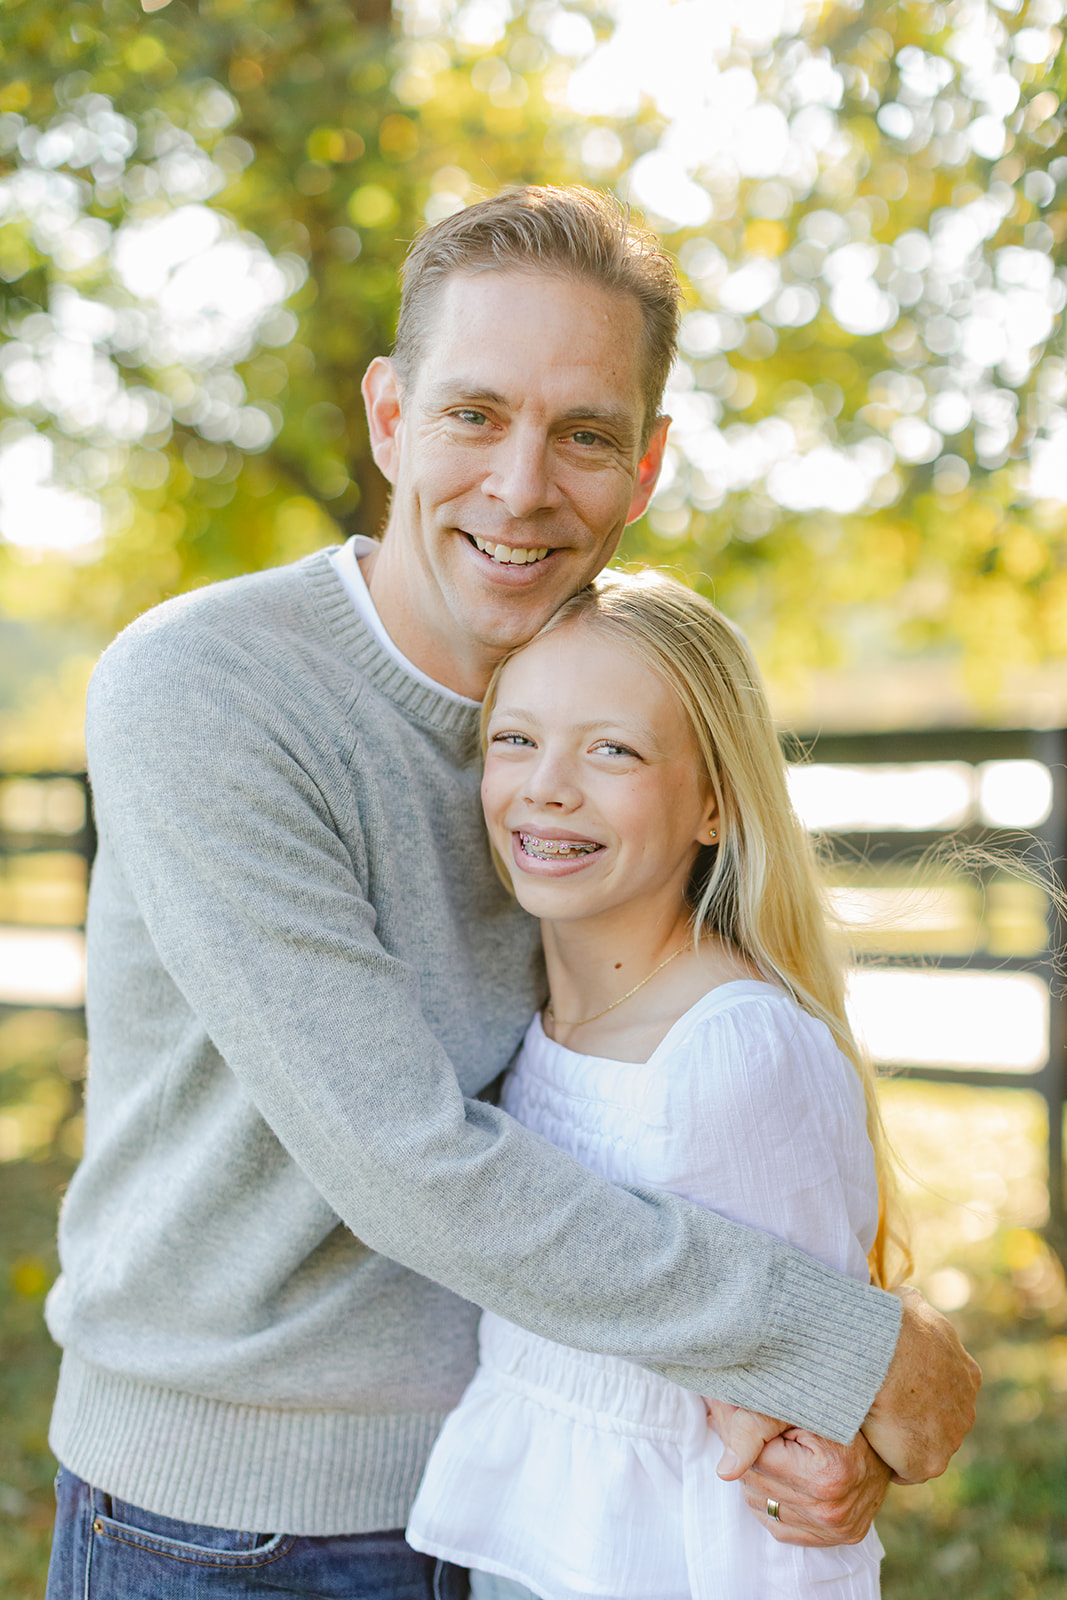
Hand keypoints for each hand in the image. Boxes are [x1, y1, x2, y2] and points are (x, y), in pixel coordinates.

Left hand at [705, 1400, 889, 1546]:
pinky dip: (769, 1497)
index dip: (736, 1429)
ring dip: (755, 1473)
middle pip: (754, 1481)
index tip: (726, 1408)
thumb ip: (755, 1426)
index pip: (756, 1457)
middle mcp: (832, 1511)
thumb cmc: (837, 1414)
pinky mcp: (830, 1539)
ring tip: (766, 1445)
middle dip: (742, 1450)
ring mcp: (833, 1530)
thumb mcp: (798, 1406)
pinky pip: (775, 1523)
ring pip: (759, 1502)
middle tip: (738, 1420)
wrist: (884, 1441)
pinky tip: (780, 1472)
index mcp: (828, 1476)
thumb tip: (723, 1468)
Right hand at [861, 1284, 980, 1483]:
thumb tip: (909, 1298)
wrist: (884, 1354)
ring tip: (869, 1423)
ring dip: (900, 1438)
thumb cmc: (892, 1326)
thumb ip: (914, 1305)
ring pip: (922, 1444)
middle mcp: (966, 1408)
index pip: (940, 1389)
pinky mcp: (931, 1462)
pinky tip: (869, 1443)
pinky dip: (889, 1460)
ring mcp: (952, 1438)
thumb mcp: (908, 1302)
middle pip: (935, 1420)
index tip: (890, 1383)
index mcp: (966, 1373)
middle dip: (911, 1415)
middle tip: (878, 1404)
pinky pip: (907, 1470)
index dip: (914, 1388)